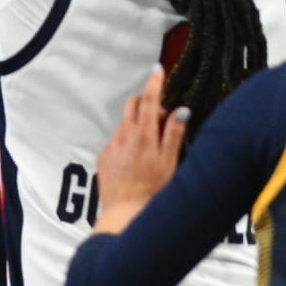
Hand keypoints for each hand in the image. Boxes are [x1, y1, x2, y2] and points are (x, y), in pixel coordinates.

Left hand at [94, 67, 186, 233]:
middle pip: (133, 104)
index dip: (154, 82)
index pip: (150, 99)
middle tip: (162, 117)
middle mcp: (124, 135)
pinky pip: (117, 139)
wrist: (124, 215)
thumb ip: (174, 134)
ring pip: (125, 122)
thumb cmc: (154, 191)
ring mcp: (111, 145)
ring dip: (138, 123)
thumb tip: (181, 110)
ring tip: (151, 146)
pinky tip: (136, 160)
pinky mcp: (103, 157)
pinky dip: (128, 140)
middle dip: (146, 102)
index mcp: (144, 134)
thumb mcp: (170, 163)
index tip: (157, 70)